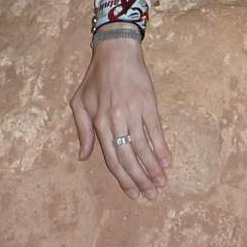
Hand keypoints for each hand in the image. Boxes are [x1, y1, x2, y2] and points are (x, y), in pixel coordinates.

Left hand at [69, 37, 171, 199]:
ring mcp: (133, 111)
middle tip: (150, 196)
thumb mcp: (80, 102)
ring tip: (161, 184)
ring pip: (143, 147)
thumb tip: (84, 156)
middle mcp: (115, 120)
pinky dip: (161, 147)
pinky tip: (166, 162)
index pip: (112, 158)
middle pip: (128, 157)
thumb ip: (83, 130)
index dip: (122, 178)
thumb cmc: (95, 77)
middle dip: (140, 179)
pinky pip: (155, 130)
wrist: (116, 51)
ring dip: (152, 168)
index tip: (132, 193)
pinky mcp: (148, 103)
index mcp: (99, 122)